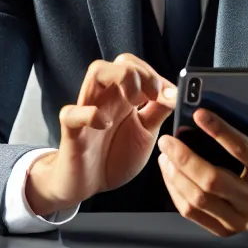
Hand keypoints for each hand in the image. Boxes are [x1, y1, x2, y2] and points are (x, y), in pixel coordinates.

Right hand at [26, 54, 175, 216]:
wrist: (87, 185)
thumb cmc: (114, 157)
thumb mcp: (145, 134)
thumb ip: (158, 112)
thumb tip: (175, 93)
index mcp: (125, 97)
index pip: (139, 66)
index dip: (156, 75)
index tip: (170, 96)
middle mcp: (108, 97)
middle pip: (121, 61)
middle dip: (142, 72)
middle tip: (153, 96)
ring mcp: (88, 110)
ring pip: (97, 71)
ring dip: (120, 78)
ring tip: (133, 103)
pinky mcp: (71, 131)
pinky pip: (71, 112)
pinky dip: (89, 115)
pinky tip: (104, 126)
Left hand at [156, 107, 247, 236]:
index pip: (242, 150)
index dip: (219, 131)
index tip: (199, 115)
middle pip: (213, 179)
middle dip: (185, 157)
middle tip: (168, 140)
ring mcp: (241, 219)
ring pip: (198, 198)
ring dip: (176, 175)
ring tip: (166, 155)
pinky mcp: (226, 229)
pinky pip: (192, 213)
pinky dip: (176, 192)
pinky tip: (170, 174)